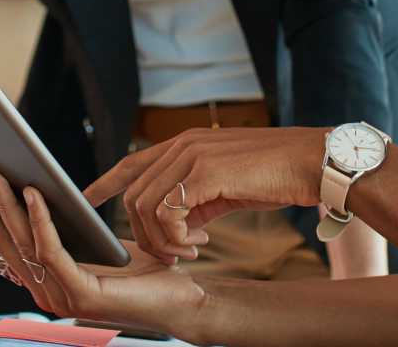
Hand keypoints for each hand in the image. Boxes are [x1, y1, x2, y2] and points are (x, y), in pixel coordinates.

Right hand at [0, 165, 203, 330]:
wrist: (184, 297)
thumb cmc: (141, 267)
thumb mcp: (89, 238)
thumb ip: (58, 223)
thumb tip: (25, 181)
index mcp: (40, 279)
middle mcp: (42, 292)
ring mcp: (60, 297)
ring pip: (21, 243)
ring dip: (2, 204)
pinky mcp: (82, 295)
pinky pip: (52, 250)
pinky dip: (39, 219)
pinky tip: (34, 192)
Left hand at [85, 126, 326, 262]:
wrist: (311, 162)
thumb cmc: (275, 175)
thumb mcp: (226, 185)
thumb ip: (197, 197)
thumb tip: (179, 224)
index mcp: (186, 143)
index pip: (132, 162)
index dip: (105, 182)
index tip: (86, 198)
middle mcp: (182, 144)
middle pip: (134, 195)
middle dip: (145, 234)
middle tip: (175, 253)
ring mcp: (192, 155)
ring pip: (146, 207)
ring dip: (162, 240)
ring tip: (189, 250)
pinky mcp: (205, 172)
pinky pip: (168, 213)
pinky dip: (176, 236)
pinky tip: (201, 241)